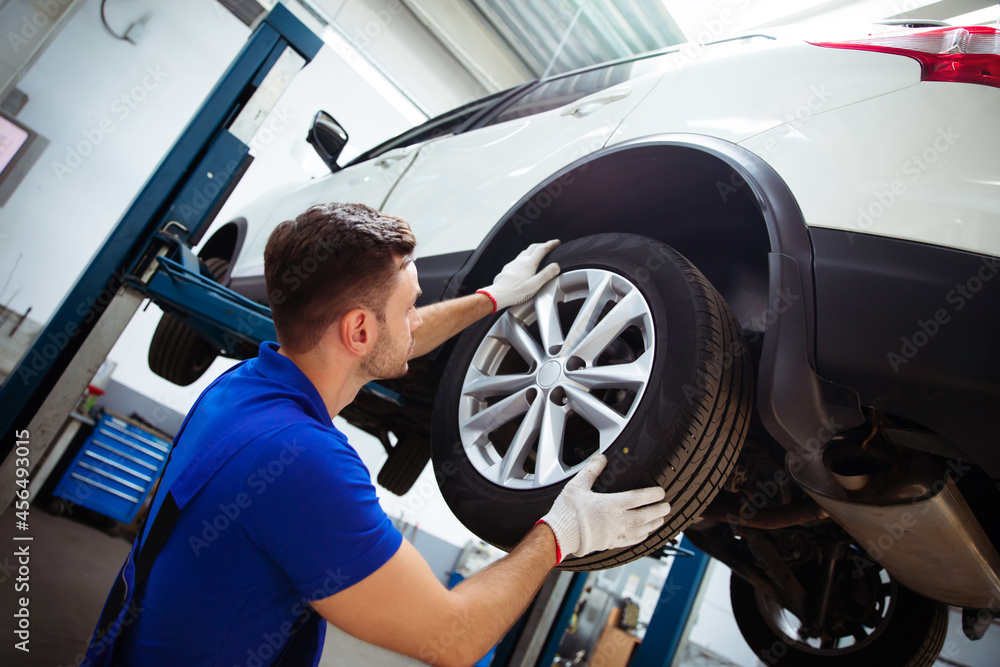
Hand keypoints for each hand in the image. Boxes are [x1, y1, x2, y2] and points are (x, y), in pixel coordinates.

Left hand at [477, 240, 560, 312]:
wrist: (498, 294)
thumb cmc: (515, 292)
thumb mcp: (535, 285)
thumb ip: (546, 274)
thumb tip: (556, 266)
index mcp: (529, 264)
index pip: (542, 249)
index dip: (550, 244)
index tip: (556, 242)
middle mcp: (520, 261)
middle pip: (533, 247)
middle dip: (543, 245)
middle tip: (549, 246)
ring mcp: (513, 263)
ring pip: (525, 252)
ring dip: (533, 250)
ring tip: (538, 253)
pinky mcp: (508, 268)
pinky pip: (518, 258)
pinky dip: (525, 257)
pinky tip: (525, 264)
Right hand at [538, 454, 670, 563]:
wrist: (559, 536)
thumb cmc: (567, 512)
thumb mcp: (577, 486)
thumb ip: (591, 470)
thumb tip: (601, 458)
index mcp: (609, 505)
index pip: (637, 498)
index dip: (651, 495)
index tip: (661, 492)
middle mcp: (616, 520)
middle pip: (643, 515)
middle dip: (658, 510)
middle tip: (667, 506)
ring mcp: (614, 534)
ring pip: (640, 529)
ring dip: (653, 524)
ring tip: (661, 519)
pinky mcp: (609, 543)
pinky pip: (630, 541)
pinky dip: (641, 537)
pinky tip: (645, 534)